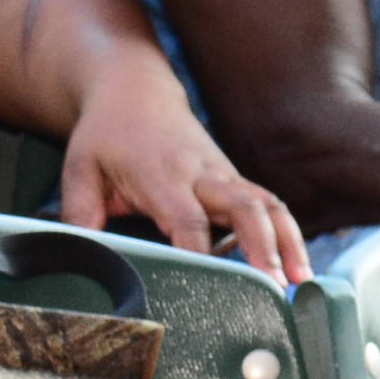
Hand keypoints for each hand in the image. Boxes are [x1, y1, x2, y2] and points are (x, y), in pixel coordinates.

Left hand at [58, 54, 310, 284]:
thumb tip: (81, 254)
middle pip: (245, 208)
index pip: (187, 219)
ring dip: (287, 241)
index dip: (199, 251)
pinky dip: (282, 232)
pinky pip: (265, 205)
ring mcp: (223, 175)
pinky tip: (291, 265)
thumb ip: (79, 213)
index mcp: (162, 176)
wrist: (136, 94)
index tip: (207, 283)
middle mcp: (202, 175)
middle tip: (273, 284)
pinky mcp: (232, 179)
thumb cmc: (105, 135)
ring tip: (300, 281)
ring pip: (267, 205)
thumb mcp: (79, 169)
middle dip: (263, 245)